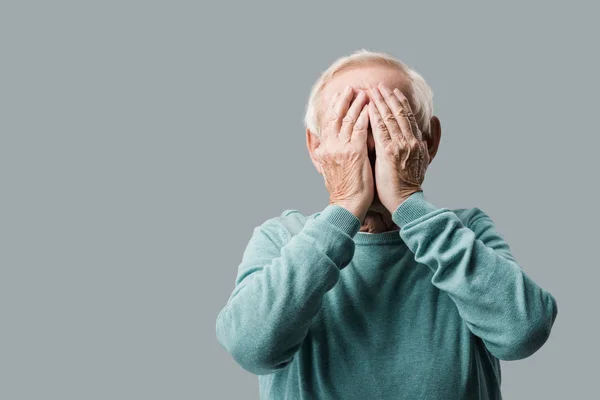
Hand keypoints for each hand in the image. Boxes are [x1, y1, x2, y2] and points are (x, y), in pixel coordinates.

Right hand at [315, 85, 372, 221]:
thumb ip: (329, 154)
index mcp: (324, 150)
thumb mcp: (330, 169)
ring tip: (364, 92)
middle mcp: (330, 146)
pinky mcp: (353, 153)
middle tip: (351, 87)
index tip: (340, 95)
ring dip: (356, 104)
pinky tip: (370, 107)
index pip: (329, 122)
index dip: (335, 107)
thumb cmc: (343, 190)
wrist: (347, 205)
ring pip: (348, 119)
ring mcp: (340, 149)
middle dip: (344, 100)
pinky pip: (359, 129)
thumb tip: (326, 147)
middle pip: (336, 116)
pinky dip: (364, 116)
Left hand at [367, 83, 429, 212]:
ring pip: (390, 118)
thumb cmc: (408, 187)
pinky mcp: (389, 152)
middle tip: (380, 85)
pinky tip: (369, 107)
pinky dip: (375, 116)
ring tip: (372, 90)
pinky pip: (380, 130)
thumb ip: (420, 148)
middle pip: (399, 113)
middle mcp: (410, 141)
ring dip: (380, 102)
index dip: (400, 103)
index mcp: (416, 143)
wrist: (406, 202)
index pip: (407, 117)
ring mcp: (400, 146)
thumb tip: (422, 138)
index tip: (393, 92)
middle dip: (389, 97)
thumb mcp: (420, 163)